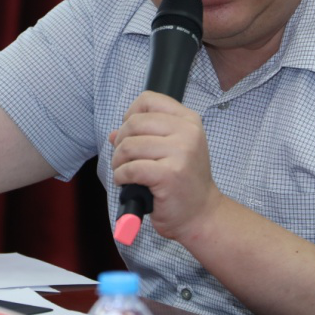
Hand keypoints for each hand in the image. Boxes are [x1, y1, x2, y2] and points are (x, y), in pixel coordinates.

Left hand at [108, 90, 221, 240]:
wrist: (201, 214)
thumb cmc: (183, 182)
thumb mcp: (172, 150)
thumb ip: (145, 135)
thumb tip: (114, 133)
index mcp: (189, 121)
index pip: (148, 100)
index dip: (130, 114)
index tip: (130, 133)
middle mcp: (188, 133)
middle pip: (134, 123)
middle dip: (121, 142)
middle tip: (124, 159)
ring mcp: (181, 153)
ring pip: (128, 146)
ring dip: (118, 162)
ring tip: (125, 172)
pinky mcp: (169, 174)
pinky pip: (130, 169)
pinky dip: (121, 177)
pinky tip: (127, 183)